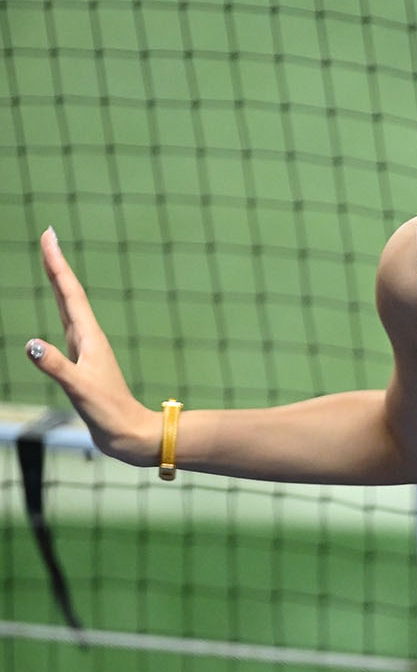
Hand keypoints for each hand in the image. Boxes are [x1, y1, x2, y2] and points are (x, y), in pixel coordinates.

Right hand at [27, 228, 158, 465]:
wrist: (129, 435)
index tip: (49, 236)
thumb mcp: (79, 388)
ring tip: (51, 263)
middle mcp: (88, 338)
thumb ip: (56, 366)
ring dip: (60, 283)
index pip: (69, 292)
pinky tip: (62, 311)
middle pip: (69, 293)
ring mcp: (86, 350)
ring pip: (69, 307)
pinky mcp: (84, 363)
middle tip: (48, 237)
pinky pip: (68, 326)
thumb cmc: (108, 412)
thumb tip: (31, 344)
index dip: (57, 264)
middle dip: (56, 264)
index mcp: (88, 338)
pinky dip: (61, 310)